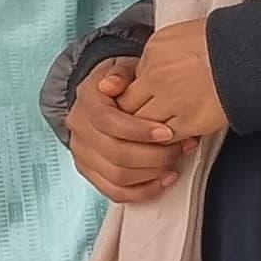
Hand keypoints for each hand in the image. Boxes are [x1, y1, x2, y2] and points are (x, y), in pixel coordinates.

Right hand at [64, 64, 193, 201]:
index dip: (139, 131)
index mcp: (86, 102)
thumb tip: (111, 84)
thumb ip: (120, 72)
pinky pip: (115, 192)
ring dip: (152, 173)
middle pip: (115, 154)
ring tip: (176, 161)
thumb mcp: (122, 67)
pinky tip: (165, 179)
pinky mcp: (90, 173)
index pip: (108, 122)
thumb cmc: (121, 83)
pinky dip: (143, 191)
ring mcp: (82, 154)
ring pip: (117, 176)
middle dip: (154, 155)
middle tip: (180, 147)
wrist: (102, 98)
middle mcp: (79, 130)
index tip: (167, 132)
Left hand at [120, 17, 228, 141]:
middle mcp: (156, 78)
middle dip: (130, 117)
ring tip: (154, 133)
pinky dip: (166, 142)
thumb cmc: (218, 43)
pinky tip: (171, 138)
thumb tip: (142, 74)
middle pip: (127, 108)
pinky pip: (165, 139)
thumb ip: (153, 57)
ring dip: (146, 132)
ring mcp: (172, 101)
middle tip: (136, 124)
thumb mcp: (175, 37)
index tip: (134, 103)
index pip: (124, 85)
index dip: (128, 97)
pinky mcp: (190, 121)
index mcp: (151, 54)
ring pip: (143, 127)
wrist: (249, 54)